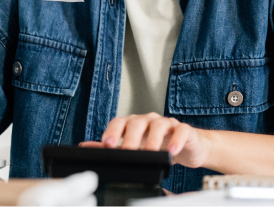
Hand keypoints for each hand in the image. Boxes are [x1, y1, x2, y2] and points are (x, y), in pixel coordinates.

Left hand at [79, 113, 211, 168]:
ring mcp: (167, 123)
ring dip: (153, 139)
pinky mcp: (184, 130)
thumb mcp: (134, 147)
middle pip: (137, 122)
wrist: (188, 146)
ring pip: (159, 124)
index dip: (113, 132)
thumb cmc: (159, 145)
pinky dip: (176, 140)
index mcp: (134, 123)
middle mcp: (149, 120)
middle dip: (131, 137)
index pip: (120, 122)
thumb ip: (112, 146)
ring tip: (150, 153)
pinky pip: (181, 130)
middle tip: (127, 152)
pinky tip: (172, 151)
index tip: (107, 144)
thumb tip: (85, 146)